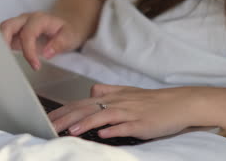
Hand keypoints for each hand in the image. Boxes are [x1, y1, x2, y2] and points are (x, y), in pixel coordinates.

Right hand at [0, 12, 83, 69]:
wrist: (67, 24)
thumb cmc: (67, 30)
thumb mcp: (70, 36)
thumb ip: (59, 44)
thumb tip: (46, 54)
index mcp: (39, 19)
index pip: (27, 34)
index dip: (28, 51)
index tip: (35, 66)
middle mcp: (25, 19)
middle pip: (7, 26)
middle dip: (3, 43)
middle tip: (5, 61)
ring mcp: (18, 25)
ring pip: (1, 31)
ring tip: (2, 62)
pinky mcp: (15, 33)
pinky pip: (3, 38)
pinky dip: (1, 48)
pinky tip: (4, 61)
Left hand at [49, 84, 201, 139]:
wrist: (179, 102)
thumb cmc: (152, 101)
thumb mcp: (127, 93)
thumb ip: (108, 92)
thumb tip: (91, 93)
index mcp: (111, 97)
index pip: (81, 103)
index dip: (63, 111)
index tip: (47, 119)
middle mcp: (117, 102)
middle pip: (87, 108)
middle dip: (66, 118)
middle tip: (49, 127)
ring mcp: (129, 112)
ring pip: (103, 115)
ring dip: (86, 123)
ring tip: (71, 131)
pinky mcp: (142, 123)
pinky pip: (125, 126)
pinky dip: (113, 129)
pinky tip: (102, 134)